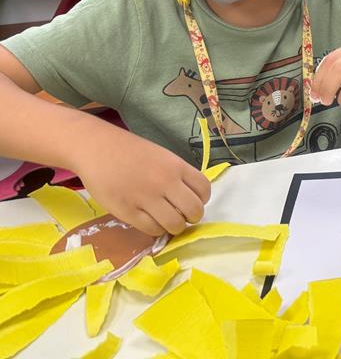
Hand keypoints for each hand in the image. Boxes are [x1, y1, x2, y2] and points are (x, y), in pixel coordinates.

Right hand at [73, 127, 209, 236]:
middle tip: (182, 216)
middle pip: (194, 210)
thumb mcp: (162, 156)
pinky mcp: (128, 212)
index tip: (193, 201)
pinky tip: (151, 222)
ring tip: (167, 222)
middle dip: (192, 217)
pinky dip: (156, 230)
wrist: (97, 149)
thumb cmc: (130, 152)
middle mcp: (165, 182)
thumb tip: (188, 198)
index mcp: (176, 166)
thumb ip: (176, 175)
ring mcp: (146, 198)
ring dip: (175, 227)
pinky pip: (152, 229)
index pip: (204, 189)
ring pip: (175, 224)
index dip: (202, 199)